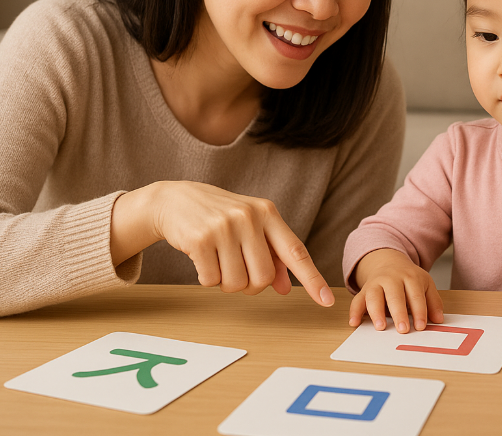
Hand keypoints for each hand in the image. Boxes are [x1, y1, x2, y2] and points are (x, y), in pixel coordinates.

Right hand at [110, 181, 333, 306]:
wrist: (175, 199)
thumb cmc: (219, 216)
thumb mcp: (251, 226)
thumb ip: (271, 254)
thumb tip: (286, 287)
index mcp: (268, 213)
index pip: (295, 251)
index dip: (312, 278)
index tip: (326, 301)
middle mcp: (249, 217)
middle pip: (263, 277)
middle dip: (250, 285)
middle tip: (237, 270)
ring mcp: (224, 227)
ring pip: (236, 283)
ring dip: (226, 282)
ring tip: (218, 260)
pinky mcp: (200, 239)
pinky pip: (211, 281)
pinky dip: (207, 278)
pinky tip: (202, 258)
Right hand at [348, 248, 443, 332]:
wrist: (389, 262)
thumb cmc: (409, 279)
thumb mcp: (425, 284)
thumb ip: (433, 302)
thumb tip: (439, 319)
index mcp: (410, 277)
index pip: (415, 295)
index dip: (419, 311)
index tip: (421, 326)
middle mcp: (391, 279)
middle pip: (395, 295)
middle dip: (399, 312)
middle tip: (403, 329)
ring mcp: (376, 283)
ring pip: (374, 295)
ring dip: (376, 311)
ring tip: (380, 327)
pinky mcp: (364, 290)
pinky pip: (357, 300)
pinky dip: (354, 311)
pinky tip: (354, 322)